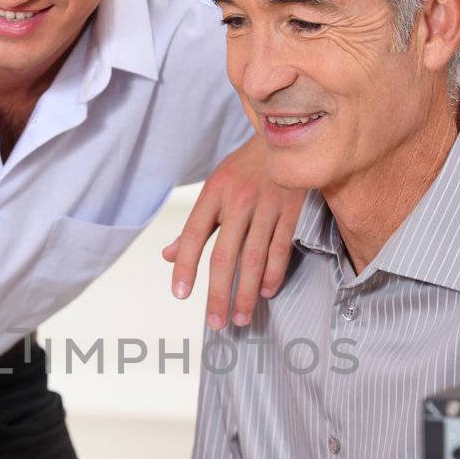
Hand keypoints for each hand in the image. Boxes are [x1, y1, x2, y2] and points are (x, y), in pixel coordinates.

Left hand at [163, 134, 304, 328]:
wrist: (285, 135)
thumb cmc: (245, 167)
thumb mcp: (215, 188)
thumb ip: (195, 225)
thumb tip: (168, 256)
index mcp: (213, 193)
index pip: (193, 235)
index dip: (185, 266)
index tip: (180, 294)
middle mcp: (238, 200)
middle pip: (224, 255)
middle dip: (218, 293)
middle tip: (215, 322)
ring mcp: (266, 205)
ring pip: (253, 257)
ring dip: (246, 292)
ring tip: (239, 318)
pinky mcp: (291, 210)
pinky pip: (281, 248)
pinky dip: (273, 273)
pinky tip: (266, 292)